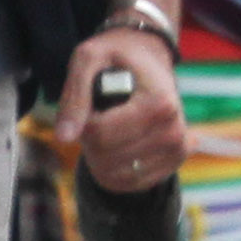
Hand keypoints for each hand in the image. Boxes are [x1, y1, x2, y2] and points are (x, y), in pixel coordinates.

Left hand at [55, 29, 186, 188]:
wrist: (149, 57)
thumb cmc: (118, 56)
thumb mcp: (88, 59)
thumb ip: (75, 97)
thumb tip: (64, 137)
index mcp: (158, 104)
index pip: (101, 135)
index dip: (83, 122)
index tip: (89, 105)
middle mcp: (173, 132)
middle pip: (106, 157)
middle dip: (90, 140)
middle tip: (99, 115)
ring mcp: (176, 151)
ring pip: (115, 175)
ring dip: (99, 156)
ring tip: (110, 128)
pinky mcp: (173, 165)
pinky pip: (128, 184)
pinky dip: (112, 170)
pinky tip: (118, 145)